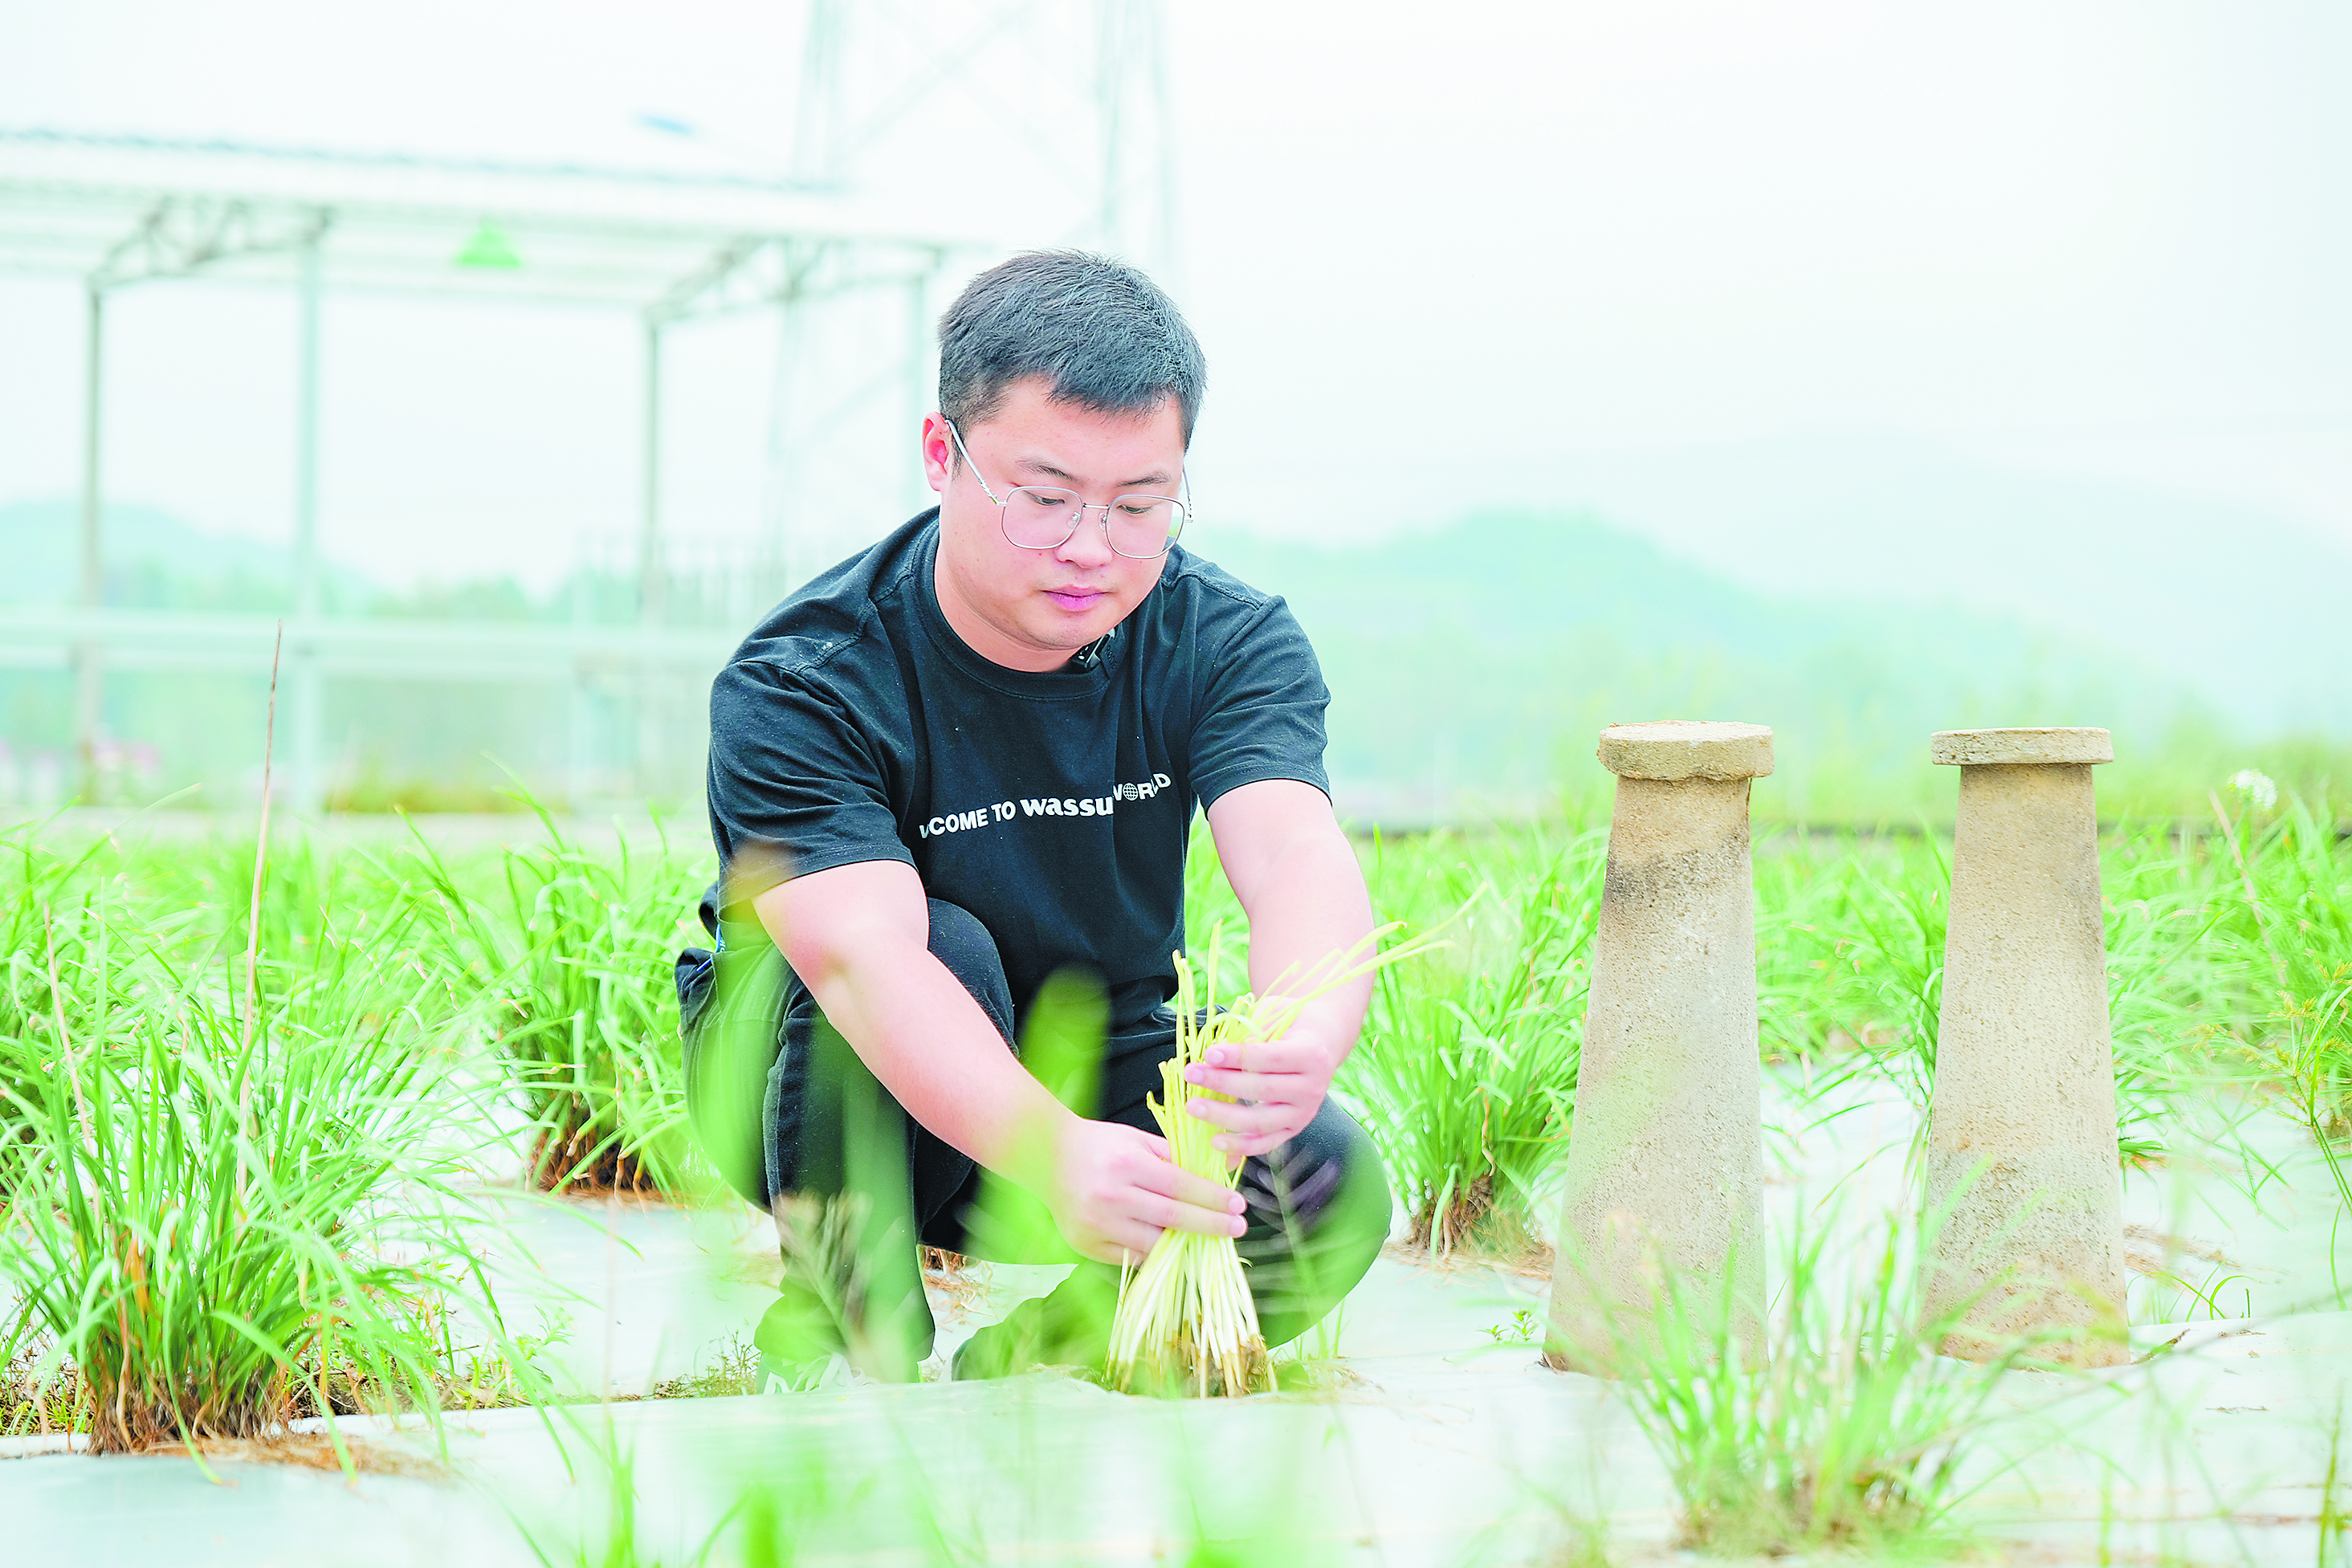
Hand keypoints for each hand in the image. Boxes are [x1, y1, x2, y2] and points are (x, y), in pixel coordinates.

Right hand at [1047, 1115, 1244, 1265]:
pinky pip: (1130, 1257)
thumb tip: (1224, 1166)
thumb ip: (1179, 1155)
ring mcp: (1096, 1224)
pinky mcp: (1085, 1244)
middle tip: (1237, 1227)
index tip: (1238, 1205)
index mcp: (1125, 1163)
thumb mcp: (1138, 1140)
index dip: (1212, 1198)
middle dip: (1210, 1224)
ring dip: (1184, 1243)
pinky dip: (1152, 1252)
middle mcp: (1110, 1195)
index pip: (1179, 1185)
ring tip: (1207, 1237)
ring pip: (1152, 1243)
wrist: (1046, 1158)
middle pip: (1171, 1217)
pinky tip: (1170, 1244)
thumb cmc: (1100, 1145)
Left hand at [1181, 1020, 1339, 1158]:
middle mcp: (1312, 1087)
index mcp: (1311, 1054)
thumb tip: (1213, 1056)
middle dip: (1222, 1083)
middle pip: (1262, 1090)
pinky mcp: (1294, 1129)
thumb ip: (1249, 1035)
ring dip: (1222, 1116)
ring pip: (1260, 1121)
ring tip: (1193, 1106)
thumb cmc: (1290, 1026)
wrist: (1322, 1044)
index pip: (1270, 1058)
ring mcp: (1304, 1113)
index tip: (1209, 1053)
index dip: (1238, 1056)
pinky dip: (1240, 1146)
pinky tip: (1215, 1140)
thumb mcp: (1274, 1019)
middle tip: (1192, 1074)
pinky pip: (1266, 1143)